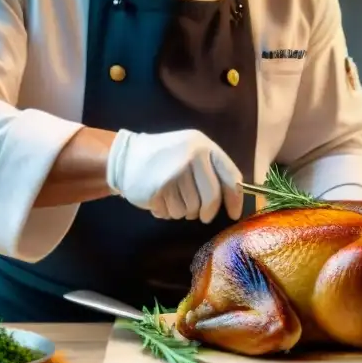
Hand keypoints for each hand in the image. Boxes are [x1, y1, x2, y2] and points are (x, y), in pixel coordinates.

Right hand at [106, 129, 242, 222]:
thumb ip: (211, 169)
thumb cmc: (165, 157)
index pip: (230, 176)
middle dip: (208, 211)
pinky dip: (168, 212)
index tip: (234, 214)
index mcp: (204, 146)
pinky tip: (160, 199)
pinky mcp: (159, 188)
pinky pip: (173, 212)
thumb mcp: (191, 151)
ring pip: (191, 208)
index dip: (235, 199)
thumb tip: (234, 198)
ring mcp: (174, 172)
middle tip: (203, 216)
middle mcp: (192, 156)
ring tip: (172, 198)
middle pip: (211, 198)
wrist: (125, 156)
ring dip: (184, 211)